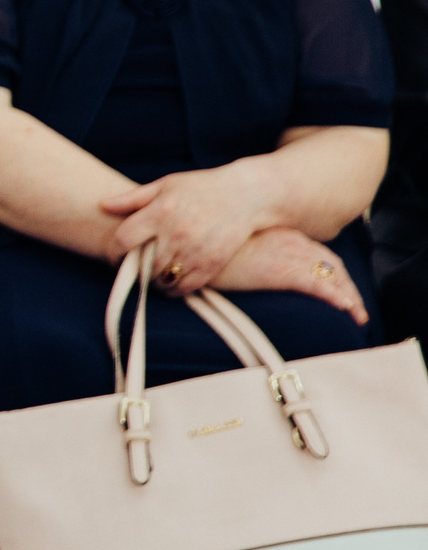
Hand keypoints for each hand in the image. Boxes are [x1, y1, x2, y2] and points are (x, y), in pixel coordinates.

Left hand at [102, 165, 272, 293]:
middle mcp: (176, 233)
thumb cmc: (201, 187)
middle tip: (134, 269)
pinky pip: (185, 287)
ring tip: (151, 275)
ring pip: (161, 279)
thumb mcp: (166, 185)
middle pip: (142, 264)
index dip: (113, 253)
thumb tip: (102, 205)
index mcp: (160, 212)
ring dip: (153, 281)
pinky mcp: (212, 263)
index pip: (123, 240)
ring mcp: (195, 250)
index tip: (115, 258)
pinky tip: (171, 282)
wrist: (247, 195)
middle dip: (135, 269)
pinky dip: (174, 289)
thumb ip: (133, 198)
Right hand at [212, 227, 368, 323]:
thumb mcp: (233, 246)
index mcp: (282, 234)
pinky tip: (346, 308)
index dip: (334, 273)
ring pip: (330, 275)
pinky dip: (335, 295)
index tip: (340, 289)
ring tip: (356, 315)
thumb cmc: (206, 248)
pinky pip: (316, 283)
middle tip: (355, 308)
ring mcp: (287, 255)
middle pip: (331, 264)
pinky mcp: (280, 270)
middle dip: (347, 286)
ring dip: (348, 295)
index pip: (319, 253)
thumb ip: (248, 253)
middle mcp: (291, 241)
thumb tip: (246, 267)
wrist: (193, 243)